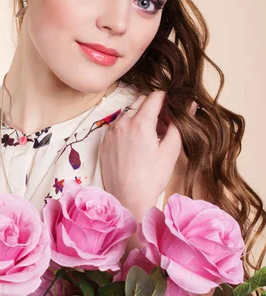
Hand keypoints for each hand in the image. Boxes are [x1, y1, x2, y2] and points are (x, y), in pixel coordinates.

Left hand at [100, 91, 192, 220]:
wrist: (128, 199)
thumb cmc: (152, 178)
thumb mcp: (171, 150)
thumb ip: (179, 124)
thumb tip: (190, 105)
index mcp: (140, 122)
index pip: (155, 96)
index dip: (167, 98)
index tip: (173, 105)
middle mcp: (123, 123)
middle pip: (140, 101)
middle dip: (154, 106)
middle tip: (165, 123)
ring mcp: (111, 132)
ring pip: (128, 113)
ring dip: (140, 116)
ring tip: (151, 135)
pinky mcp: (104, 142)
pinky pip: (118, 126)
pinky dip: (128, 128)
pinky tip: (137, 144)